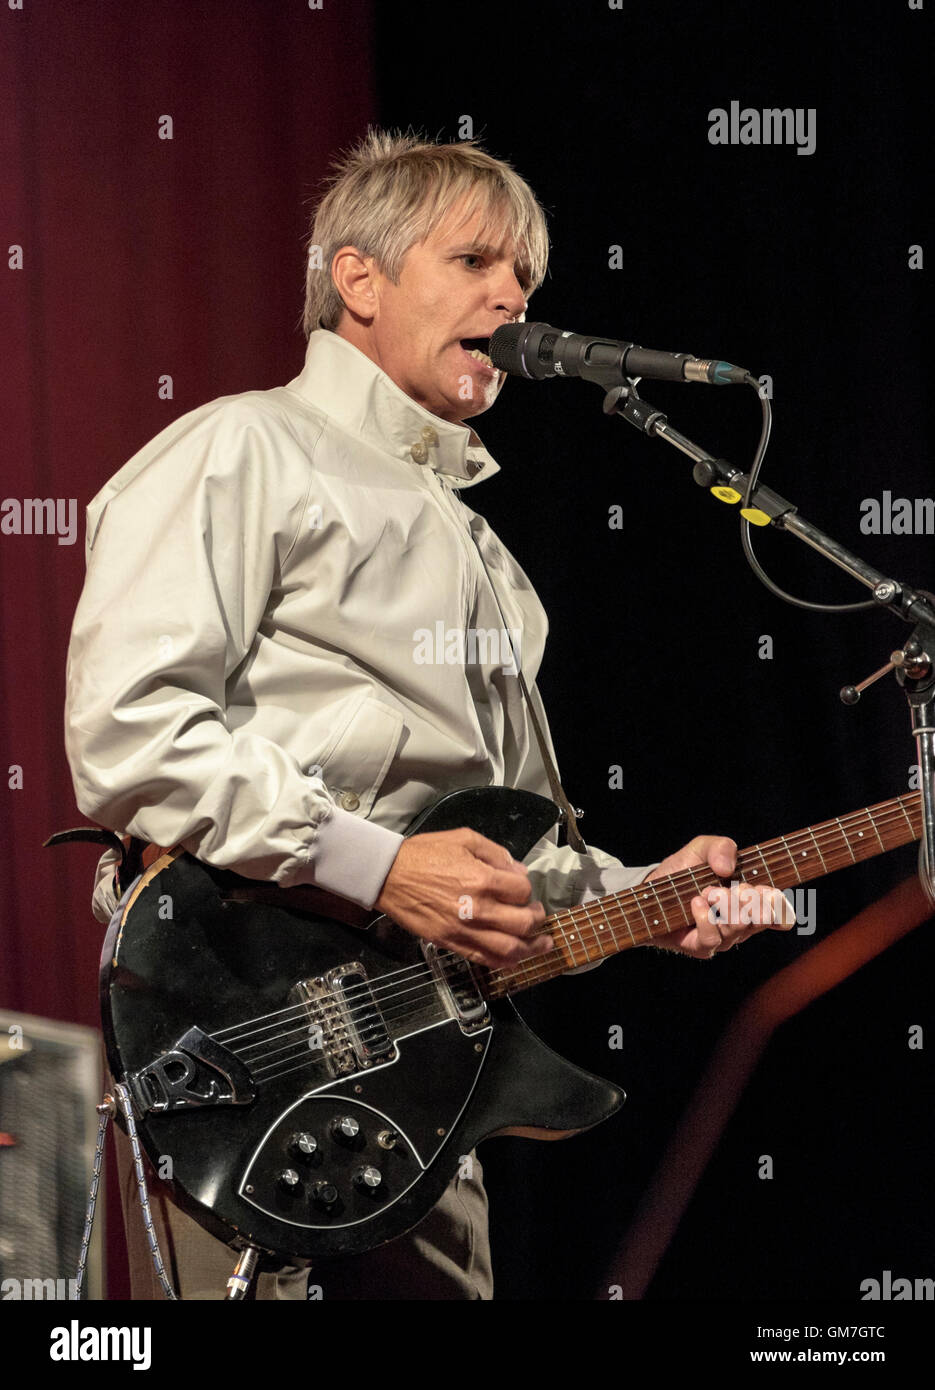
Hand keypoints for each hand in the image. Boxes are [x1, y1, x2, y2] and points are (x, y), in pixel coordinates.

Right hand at [374, 829, 551, 967]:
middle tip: (537, 915)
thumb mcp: (464, 839)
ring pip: (509, 949)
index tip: (520, 887)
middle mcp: (478, 908)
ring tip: (541, 944)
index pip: (522, 889)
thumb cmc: (424, 854)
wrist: (388, 875)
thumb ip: (496, 854)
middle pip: (523, 923)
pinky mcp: (450, 943)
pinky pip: (483, 959)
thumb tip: (518, 871)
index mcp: (482, 878)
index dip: (526, 888)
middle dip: (537, 919)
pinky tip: (515, 959)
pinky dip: (504, 962)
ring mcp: (464, 930)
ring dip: (531, 948)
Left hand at [645, 834, 795, 958]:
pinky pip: (712, 939)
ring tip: (709, 891)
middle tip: (736, 888)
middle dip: (750, 899)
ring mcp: (723, 938)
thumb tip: (728, 868)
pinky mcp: (701, 947)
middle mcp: (741, 924)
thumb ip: (720, 847)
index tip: (765, 889)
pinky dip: (705, 917)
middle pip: (761, 919)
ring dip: (724, 905)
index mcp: (750, 902)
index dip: (779, 905)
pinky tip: (697, 902)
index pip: (780, 914)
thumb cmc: (683, 871)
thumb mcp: (701, 848)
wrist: (650, 891)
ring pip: (737, 928)